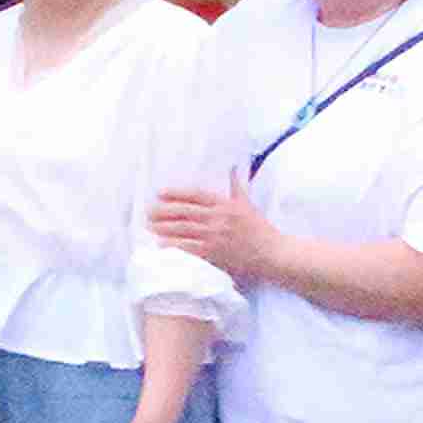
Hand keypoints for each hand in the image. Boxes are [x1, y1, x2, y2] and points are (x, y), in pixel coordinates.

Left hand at [146, 181, 280, 283]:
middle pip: (184, 211)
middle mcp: (219, 218)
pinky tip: (161, 243)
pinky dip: (173, 244)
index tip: (160, 193)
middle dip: (163, 210)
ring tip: (148, 225)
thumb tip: (233, 168)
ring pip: (183, 229)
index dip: (176, 193)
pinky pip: (189, 247)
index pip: (195, 195)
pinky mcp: (215, 253)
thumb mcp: (248, 205)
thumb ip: (236, 187)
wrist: (275, 254)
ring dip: (163, 227)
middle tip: (147, 210)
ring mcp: (216, 236)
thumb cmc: (261, 230)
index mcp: (226, 204)